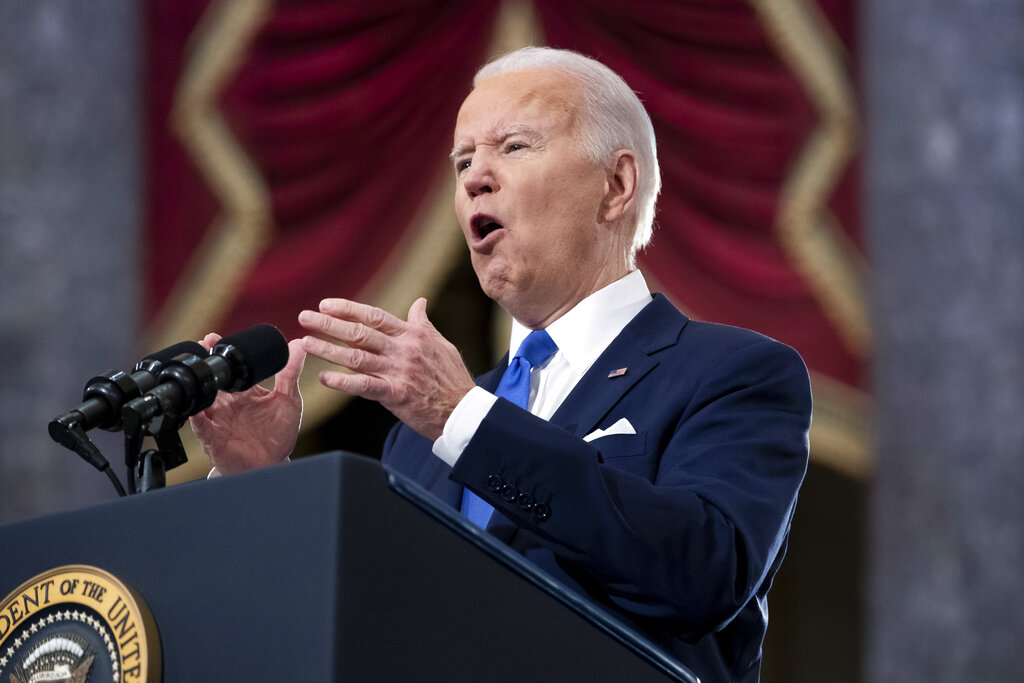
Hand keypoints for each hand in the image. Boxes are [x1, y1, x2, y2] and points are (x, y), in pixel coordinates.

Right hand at [189, 334, 305, 474]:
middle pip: (213, 380)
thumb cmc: (276, 434)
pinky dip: (198, 419)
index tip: (214, 337)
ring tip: (197, 373)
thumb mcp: (289, 401)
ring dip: (200, 387)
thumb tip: (299, 344)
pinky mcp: (215, 439)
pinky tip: (196, 411)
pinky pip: (203, 428)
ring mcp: (219, 420)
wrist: (271, 464)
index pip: (231, 369)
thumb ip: (290, 374)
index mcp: (244, 392)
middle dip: (205, 364)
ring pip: (203, 400)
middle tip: (201, 346)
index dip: (221, 353)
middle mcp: (227, 404)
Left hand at [299, 297, 474, 439]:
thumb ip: (423, 323)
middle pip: (360, 333)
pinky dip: (343, 382)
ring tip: (306, 343)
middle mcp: (404, 349)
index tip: (326, 305)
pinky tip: (324, 378)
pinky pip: (365, 386)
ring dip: (328, 349)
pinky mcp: (396, 394)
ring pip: (357, 357)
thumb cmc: (452, 378)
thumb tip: (419, 302)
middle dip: (329, 324)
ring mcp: (399, 371)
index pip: (374, 316)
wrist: (464, 411)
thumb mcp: (441, 343)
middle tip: (305, 317)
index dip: (349, 309)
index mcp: (413, 335)